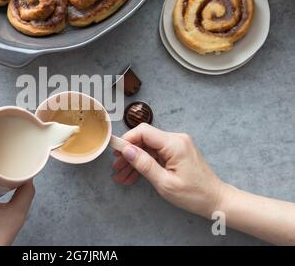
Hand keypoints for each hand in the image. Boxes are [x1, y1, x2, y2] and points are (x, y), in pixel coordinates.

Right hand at [112, 123, 226, 217]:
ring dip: (134, 161)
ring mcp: (176, 145)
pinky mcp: (176, 152)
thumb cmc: (194, 195)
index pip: (143, 132)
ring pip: (147, 148)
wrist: (216, 200)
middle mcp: (176, 139)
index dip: (127, 140)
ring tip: (121, 176)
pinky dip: (144, 164)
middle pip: (144, 139)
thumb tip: (127, 150)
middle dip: (128, 154)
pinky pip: (155, 154)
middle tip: (116, 168)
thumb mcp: (165, 183)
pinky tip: (133, 176)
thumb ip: (144, 164)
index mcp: (174, 144)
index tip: (115, 153)